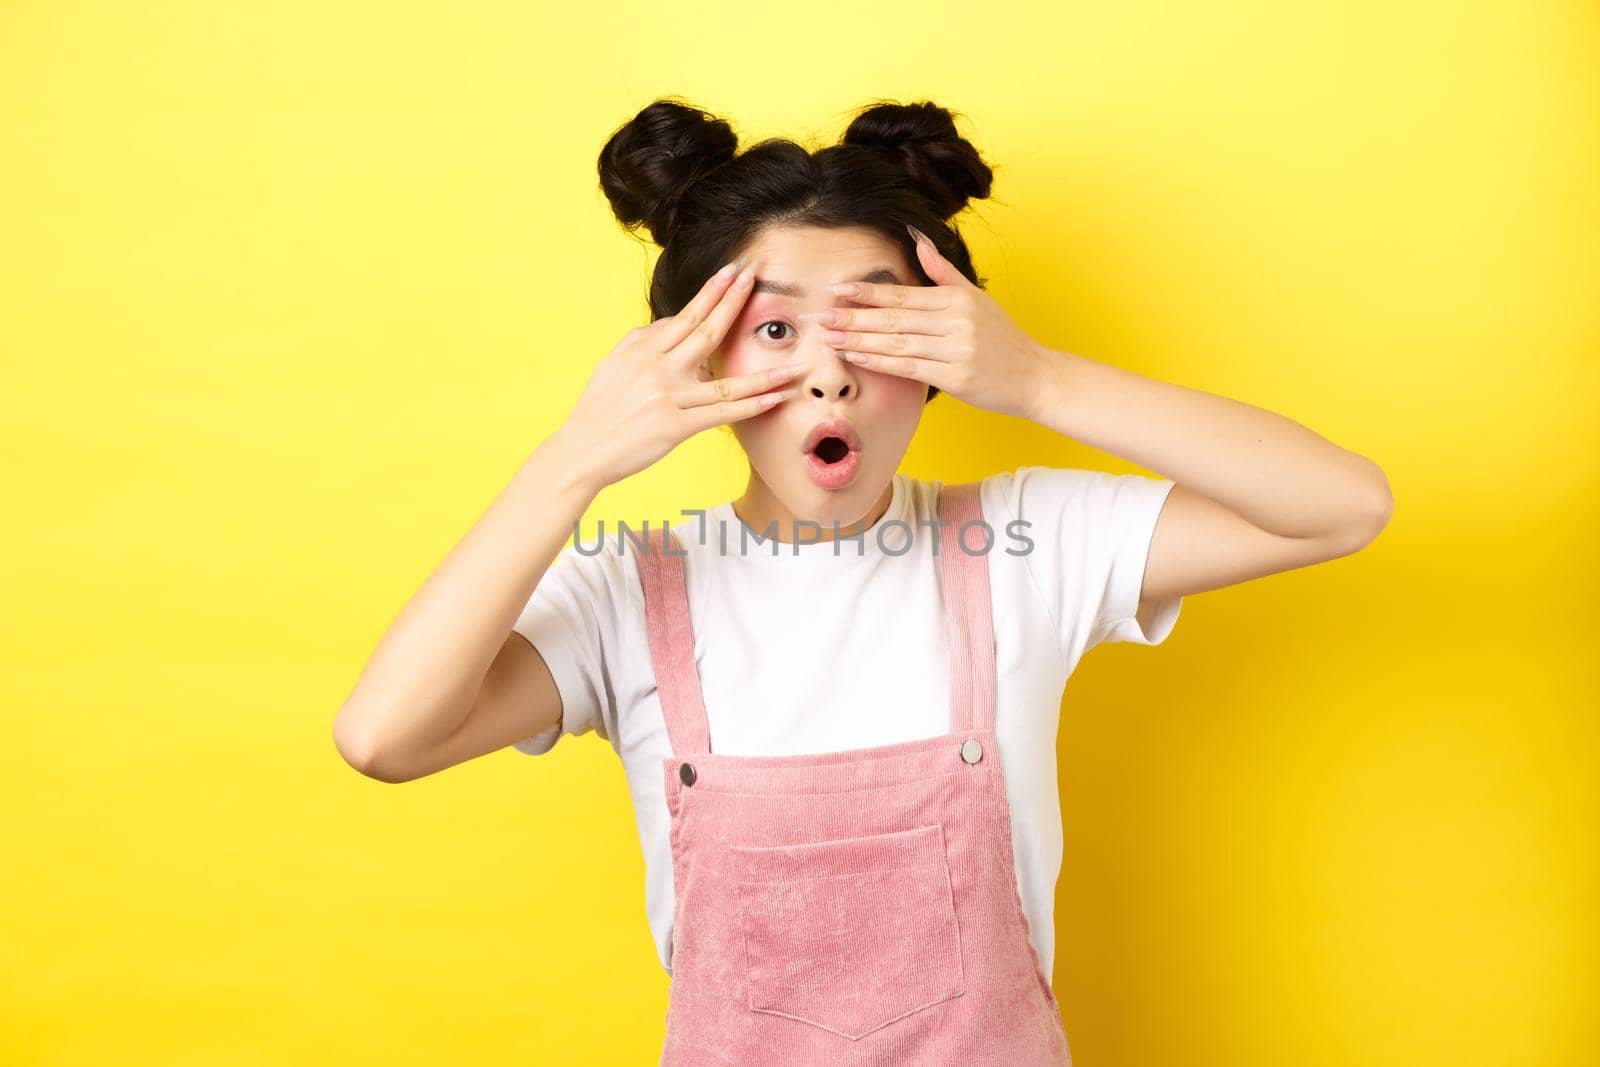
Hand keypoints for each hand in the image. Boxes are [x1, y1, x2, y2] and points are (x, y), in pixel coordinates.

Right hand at [556, 261, 805, 487]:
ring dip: (765, 373)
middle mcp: (657, 368)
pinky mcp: (675, 427)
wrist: (581, 450)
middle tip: (756, 278)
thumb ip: (644, 341)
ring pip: (726, 381)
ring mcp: (668, 397)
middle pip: (706, 331)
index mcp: (642, 350)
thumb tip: (672, 323)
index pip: (685, 315)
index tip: (733, 272)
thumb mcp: (614, 364)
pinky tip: (777, 398)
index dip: (712, 292)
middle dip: (733, 302)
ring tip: (795, 363)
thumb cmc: (599, 409)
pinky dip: (753, 406)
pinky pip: (722, 414)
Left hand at [811, 225, 1059, 420]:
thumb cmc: (1002, 338)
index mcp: (956, 299)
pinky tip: (857, 358)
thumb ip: (944, 272)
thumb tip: (918, 240)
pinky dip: (881, 362)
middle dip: (853, 317)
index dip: (867, 292)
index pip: (903, 295)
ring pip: (897, 343)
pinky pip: (910, 368)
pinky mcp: (955, 377)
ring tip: (829, 338)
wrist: (1033, 376)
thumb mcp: (976, 298)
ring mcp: (955, 350)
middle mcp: (955, 321)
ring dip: (859, 341)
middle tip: (820, 316)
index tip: (837, 289)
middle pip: (894, 318)